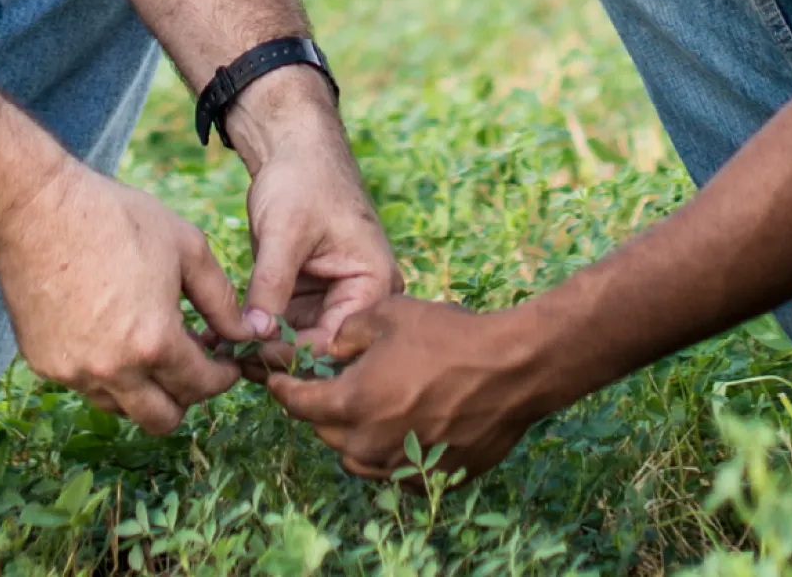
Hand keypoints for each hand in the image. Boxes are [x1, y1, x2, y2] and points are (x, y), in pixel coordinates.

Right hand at [0, 167, 253, 434]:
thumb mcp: (187, 249)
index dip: (222, 377)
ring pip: (122, 407)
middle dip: (185, 397)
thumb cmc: (115, 219)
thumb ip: (222, 300)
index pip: (201, 387)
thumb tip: (247, 333)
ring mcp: (74, 372)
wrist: (34, 209)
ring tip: (150, 345)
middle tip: (191, 365)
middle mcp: (113, 370)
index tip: (225, 363)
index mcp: (154, 343)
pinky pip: (86, 384)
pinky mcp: (45, 364)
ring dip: (144, 389)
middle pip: (162, 419)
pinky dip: (107, 372)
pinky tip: (112, 332)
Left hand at [228, 69, 402, 347]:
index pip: (337, 340)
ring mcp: (329, 300)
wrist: (293, 147)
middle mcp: (358, 300)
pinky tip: (214, 337)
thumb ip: (272, 285)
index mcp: (374, 286)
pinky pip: (278, 324)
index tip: (250, 354)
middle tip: (226, 361)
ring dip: (256, 347)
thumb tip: (255, 335)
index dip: (295, 353)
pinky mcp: (303, 296)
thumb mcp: (286, 232)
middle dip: (273, 355)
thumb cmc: (303, 179)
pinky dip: (250, 330)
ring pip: (293, 342)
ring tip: (213, 351)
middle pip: (317, 348)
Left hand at [258, 296, 566, 481]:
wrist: (514, 368)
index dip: (282, 389)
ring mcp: (402, 466)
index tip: (277, 380)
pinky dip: (391, 453)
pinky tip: (404, 428)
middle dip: (322, 409)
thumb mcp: (389, 313)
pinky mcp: (433, 478)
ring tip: (367, 409)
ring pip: (357, 458)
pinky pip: (396, 470)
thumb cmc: (451, 336)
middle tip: (331, 387)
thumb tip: (336, 347)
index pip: (297, 404)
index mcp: (351, 403)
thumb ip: (349, 331)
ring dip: (354, 435)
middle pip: (326, 432)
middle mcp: (370, 444)